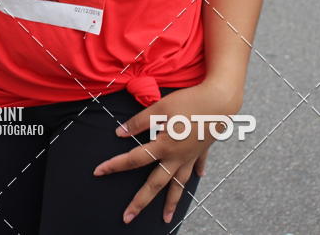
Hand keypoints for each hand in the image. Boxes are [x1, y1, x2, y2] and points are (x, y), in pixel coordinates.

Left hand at [92, 80, 238, 224]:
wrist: (221, 100)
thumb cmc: (189, 101)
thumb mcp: (160, 107)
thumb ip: (139, 122)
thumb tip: (120, 133)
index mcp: (164, 146)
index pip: (134, 159)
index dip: (115, 165)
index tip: (98, 172)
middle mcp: (177, 157)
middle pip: (155, 184)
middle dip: (140, 202)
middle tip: (127, 218)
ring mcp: (191, 156)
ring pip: (179, 184)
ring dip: (171, 202)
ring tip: (166, 219)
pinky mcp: (203, 149)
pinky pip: (198, 166)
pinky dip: (196, 173)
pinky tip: (197, 178)